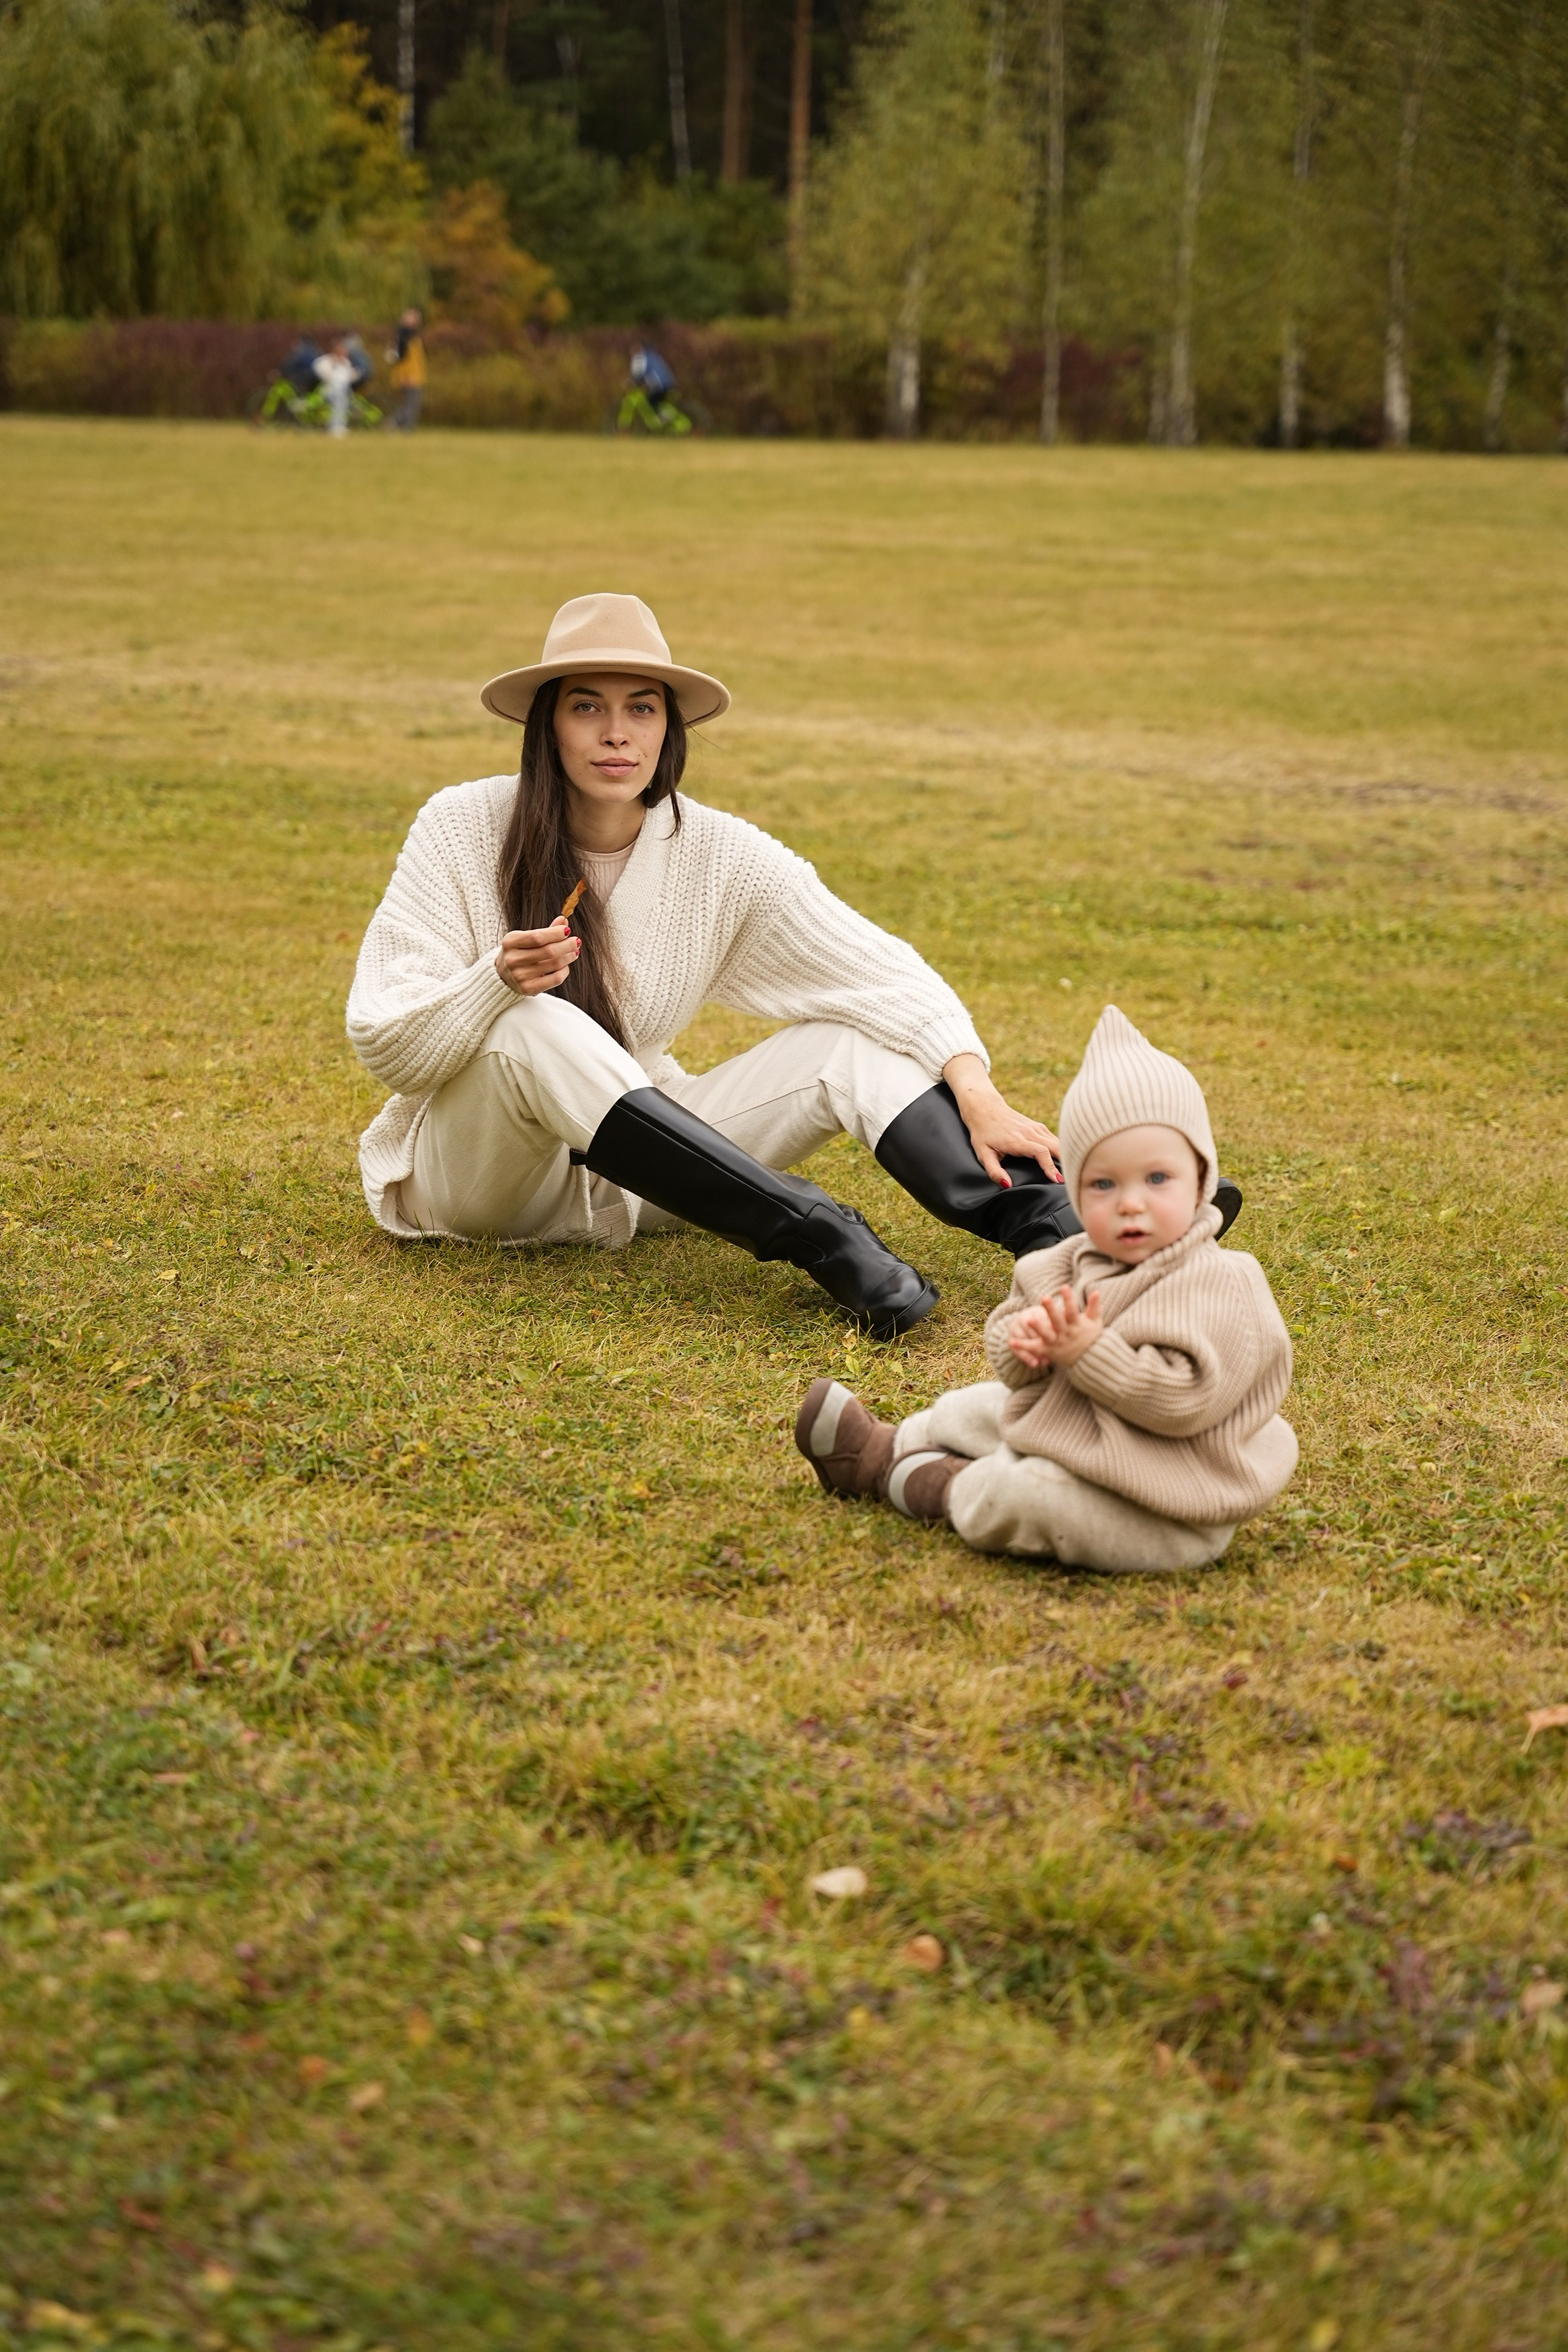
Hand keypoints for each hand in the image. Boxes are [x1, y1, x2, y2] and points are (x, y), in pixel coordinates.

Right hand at [495, 918, 579, 995]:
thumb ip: (545, 931)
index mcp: (510, 942)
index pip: (537, 937)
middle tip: (576, 941)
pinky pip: (555, 979)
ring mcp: (520, 976)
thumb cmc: (519, 953)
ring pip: (554, 964)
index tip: (567, 930)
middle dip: (567, 945)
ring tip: (574, 952)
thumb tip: (564, 920)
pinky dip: (564, 971)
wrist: (503, 976)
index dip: (555, 933)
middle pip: (548, 951)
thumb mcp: (526, 938)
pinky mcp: (528, 988)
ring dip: (569, 956)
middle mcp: (513, 959)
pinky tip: (565, 966)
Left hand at [942, 1052, 1062, 1186]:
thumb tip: (1007, 1185)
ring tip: (1072, 1172)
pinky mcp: (1038, 1126)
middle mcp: (1030, 1132)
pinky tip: (1065, 1159)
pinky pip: (1054, 1138)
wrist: (985, 1108)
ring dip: (1066, 1155)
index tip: (1057, 1180)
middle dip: (1065, 1162)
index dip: (1050, 1167)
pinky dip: (1062, 1149)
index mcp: (1017, 1140)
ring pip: (1058, 1142)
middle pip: (1055, 1147)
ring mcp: (1036, 1127)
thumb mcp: (983, 1154)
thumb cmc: (983, 1133)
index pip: (1041, 1152)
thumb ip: (994, 1171)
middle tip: (1071, 1180)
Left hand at [1005, 1285, 1102, 1370]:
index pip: (1072, 1310)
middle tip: (1045, 1297)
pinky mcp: (1047, 1350)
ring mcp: (1055, 1342)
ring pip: (1045, 1334)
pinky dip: (1023, 1345)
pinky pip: (1034, 1348)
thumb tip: (1096, 1291)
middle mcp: (1065, 1333)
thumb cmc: (1091, 1337)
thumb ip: (1094, 1307)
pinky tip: (1012, 1340)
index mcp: (1076, 1324)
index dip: (1069, 1299)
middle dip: (1051, 1309)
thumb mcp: (1095, 1322)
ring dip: (1037, 1327)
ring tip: (1028, 1319)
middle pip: (1057, 1320)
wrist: (1088, 1360)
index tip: (1065, 1286)